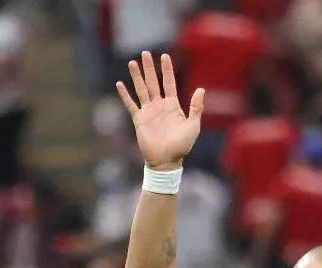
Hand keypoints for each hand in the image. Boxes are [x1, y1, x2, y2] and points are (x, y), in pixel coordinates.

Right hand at [116, 52, 204, 169]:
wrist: (166, 161)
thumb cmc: (182, 146)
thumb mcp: (193, 125)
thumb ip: (196, 107)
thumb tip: (201, 89)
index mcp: (173, 105)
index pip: (168, 82)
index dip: (167, 69)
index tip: (164, 56)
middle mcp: (159, 106)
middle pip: (153, 82)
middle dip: (149, 68)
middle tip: (145, 53)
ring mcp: (149, 112)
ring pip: (141, 89)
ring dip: (137, 76)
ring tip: (132, 62)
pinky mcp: (139, 120)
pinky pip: (131, 105)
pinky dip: (125, 95)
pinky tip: (119, 84)